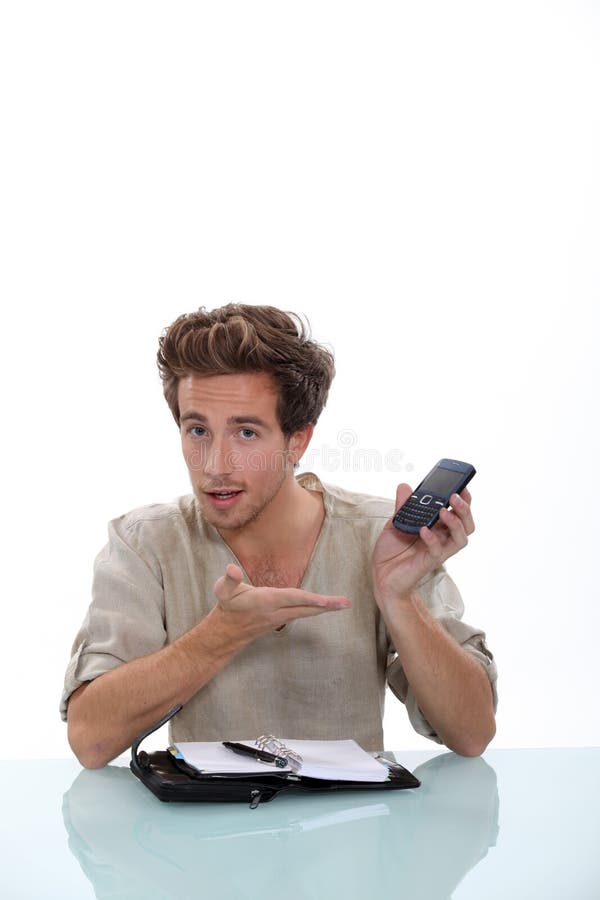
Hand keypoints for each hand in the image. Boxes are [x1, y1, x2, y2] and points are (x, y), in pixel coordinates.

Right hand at [213, 564, 350, 637]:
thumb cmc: (227, 606)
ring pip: (305, 612)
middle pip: (305, 608)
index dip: (310, 599)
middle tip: (346, 603)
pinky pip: (302, 613)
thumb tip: (231, 569)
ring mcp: (280, 618)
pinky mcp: (281, 620)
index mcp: (266, 601)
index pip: (292, 598)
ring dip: (324, 608)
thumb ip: (229, 579)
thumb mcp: (222, 591)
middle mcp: (277, 611)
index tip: (326, 601)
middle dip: (326, 606)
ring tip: (343, 603)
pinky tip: (325, 606)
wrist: (226, 633)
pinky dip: (315, 609)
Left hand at [372, 483, 474, 607]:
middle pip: (467, 525)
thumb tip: (404, 486)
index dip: (464, 500)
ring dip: (455, 523)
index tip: (461, 485)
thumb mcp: (396, 523)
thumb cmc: (392, 551)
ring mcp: (438, 551)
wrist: (382, 575)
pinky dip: (432, 539)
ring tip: (443, 511)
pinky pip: (437, 551)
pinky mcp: (428, 563)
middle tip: (454, 497)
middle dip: (464, 510)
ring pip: (461, 539)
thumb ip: (403, 506)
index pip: (459, 513)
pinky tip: (424, 530)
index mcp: (438, 527)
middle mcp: (442, 539)